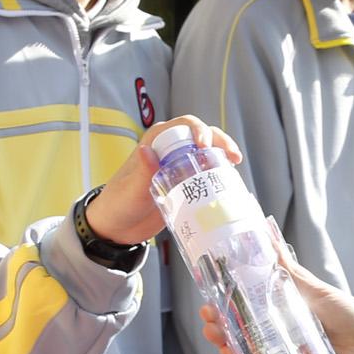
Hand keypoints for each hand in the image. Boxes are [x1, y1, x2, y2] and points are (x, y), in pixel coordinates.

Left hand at [84, 117, 242, 245]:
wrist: (118, 228)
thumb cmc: (119, 203)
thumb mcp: (131, 188)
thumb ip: (141, 171)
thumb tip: (147, 150)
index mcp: (156, 141)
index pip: (184, 125)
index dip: (199, 130)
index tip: (205, 145)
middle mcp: (170, 150)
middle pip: (202, 136)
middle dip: (220, 141)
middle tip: (232, 157)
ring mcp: (179, 167)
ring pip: (207, 153)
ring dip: (223, 155)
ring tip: (234, 165)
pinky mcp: (186, 184)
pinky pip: (206, 173)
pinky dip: (219, 173)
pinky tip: (228, 181)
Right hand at [200, 245, 353, 353]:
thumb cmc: (349, 316)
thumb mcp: (317, 291)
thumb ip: (292, 273)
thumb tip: (270, 237)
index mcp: (283, 310)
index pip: (246, 306)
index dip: (225, 302)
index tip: (209, 296)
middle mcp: (278, 332)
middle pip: (240, 328)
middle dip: (219, 323)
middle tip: (209, 317)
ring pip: (245, 349)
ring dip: (225, 342)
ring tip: (215, 334)